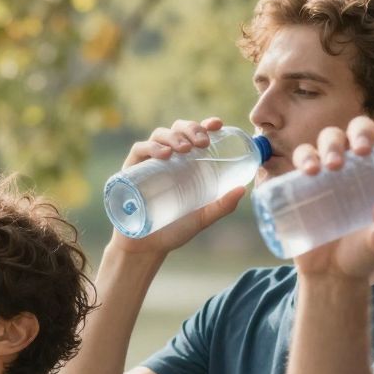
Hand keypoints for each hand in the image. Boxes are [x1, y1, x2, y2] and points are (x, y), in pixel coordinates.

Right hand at [109, 118, 248, 258]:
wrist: (146, 249)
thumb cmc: (173, 231)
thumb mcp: (201, 218)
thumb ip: (221, 206)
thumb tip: (242, 190)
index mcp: (184, 163)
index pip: (194, 135)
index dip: (205, 125)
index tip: (217, 125)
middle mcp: (166, 158)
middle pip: (177, 130)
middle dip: (191, 129)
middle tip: (203, 142)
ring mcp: (148, 163)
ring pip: (160, 135)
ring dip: (173, 136)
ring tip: (185, 149)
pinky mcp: (130, 171)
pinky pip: (140, 150)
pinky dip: (151, 147)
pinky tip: (164, 155)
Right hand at [289, 110, 373, 281]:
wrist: (332, 275)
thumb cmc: (364, 253)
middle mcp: (354, 162)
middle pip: (354, 129)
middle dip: (358, 132)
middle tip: (361, 150)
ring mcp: (326, 170)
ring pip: (325, 139)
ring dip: (328, 145)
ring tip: (328, 167)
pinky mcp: (301, 183)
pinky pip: (298, 160)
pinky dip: (301, 158)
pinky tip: (305, 170)